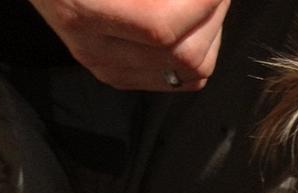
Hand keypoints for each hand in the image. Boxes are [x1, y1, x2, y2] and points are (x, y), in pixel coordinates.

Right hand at [27, 0, 230, 90]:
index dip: (201, 4)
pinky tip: (196, 21)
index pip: (162, 28)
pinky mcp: (117, 74)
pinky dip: (198, 51)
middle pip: (184, 56)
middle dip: (213, 16)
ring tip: (209, 1)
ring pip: (188, 72)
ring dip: (211, 32)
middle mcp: (94, 48)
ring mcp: (106, 67)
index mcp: (84, 8)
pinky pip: (177, 79)